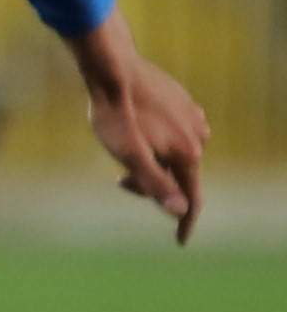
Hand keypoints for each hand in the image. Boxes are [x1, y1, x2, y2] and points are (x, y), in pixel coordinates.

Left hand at [69, 18, 206, 242]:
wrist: (113, 70)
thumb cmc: (115, 115)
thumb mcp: (128, 155)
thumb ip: (153, 183)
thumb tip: (179, 210)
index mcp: (187, 154)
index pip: (191, 198)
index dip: (185, 222)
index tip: (180, 241)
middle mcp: (198, 136)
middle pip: (179, 176)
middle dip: (152, 185)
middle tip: (119, 179)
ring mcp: (193, 117)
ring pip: (175, 155)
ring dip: (154, 162)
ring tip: (124, 149)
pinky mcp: (183, 103)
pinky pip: (175, 134)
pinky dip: (158, 143)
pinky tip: (139, 133)